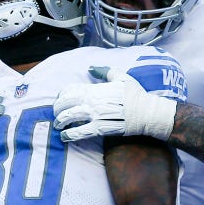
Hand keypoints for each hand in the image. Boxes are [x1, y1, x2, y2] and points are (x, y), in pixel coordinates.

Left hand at [53, 66, 177, 141]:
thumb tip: (90, 68)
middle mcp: (92, 101)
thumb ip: (104, 71)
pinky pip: (80, 132)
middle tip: (56, 113)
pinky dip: (69, 135)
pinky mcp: (100, 128)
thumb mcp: (121, 77)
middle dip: (57, 108)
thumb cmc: (135, 94)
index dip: (62, 95)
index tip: (59, 99)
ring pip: (70, 116)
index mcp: (96, 89)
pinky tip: (64, 136)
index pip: (71, 89)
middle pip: (66, 103)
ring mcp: (95, 115)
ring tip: (57, 125)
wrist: (147, 112)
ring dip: (60, 121)